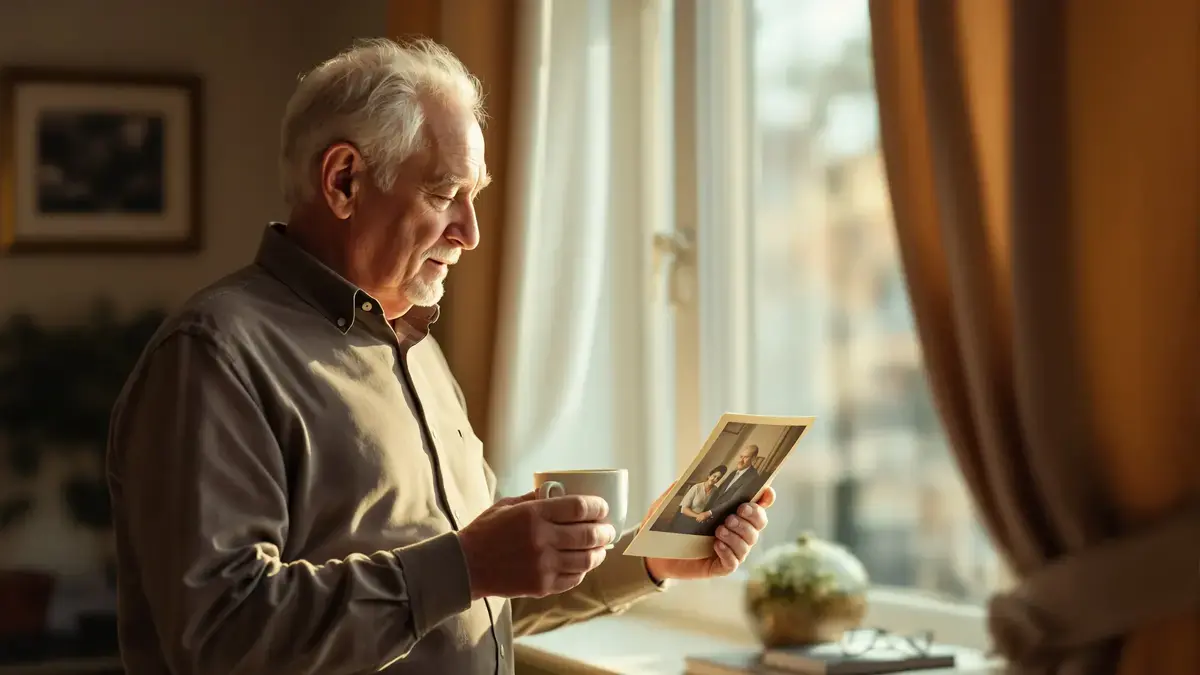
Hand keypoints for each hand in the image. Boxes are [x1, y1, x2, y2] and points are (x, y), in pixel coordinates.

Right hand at [458, 491, 616, 599]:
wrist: (465, 566)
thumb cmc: (486, 531)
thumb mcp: (508, 505)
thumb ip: (536, 498)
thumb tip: (562, 490)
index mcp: (534, 514)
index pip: (579, 508)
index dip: (598, 506)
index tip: (603, 507)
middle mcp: (542, 539)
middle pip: (588, 534)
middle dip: (605, 531)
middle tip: (609, 529)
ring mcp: (543, 565)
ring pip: (586, 559)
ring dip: (599, 552)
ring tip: (601, 548)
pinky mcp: (541, 586)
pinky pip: (573, 578)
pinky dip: (582, 570)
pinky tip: (583, 564)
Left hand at [644, 487, 774, 582]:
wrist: (654, 552)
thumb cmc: (666, 525)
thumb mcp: (672, 501)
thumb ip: (685, 487)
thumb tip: (697, 473)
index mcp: (729, 511)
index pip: (757, 503)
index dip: (766, 498)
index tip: (766, 492)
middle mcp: (735, 530)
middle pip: (760, 523)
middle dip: (753, 516)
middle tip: (734, 513)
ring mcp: (730, 549)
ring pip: (748, 542)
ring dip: (738, 535)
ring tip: (719, 530)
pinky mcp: (719, 566)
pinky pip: (734, 562)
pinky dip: (728, 552)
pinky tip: (716, 545)